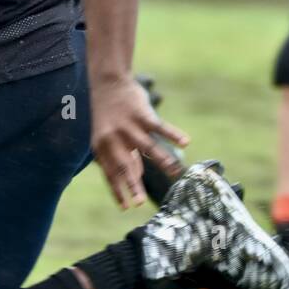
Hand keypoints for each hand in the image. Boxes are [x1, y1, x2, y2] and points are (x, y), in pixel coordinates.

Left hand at [90, 76, 188, 209]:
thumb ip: (122, 155)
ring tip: (175, 173)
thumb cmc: (108, 113)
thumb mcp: (108, 135)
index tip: (125, 207)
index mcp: (102, 146)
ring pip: (148, 147)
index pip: (110, 173)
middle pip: (125, 165)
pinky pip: (160, 127)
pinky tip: (186, 141)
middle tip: (139, 203)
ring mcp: (129, 126)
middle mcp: (114, 138)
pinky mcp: (142, 114)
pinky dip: (174, 134)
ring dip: (162, 161)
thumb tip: (135, 176)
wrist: (106, 81)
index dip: (117, 190)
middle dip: (132, 185)